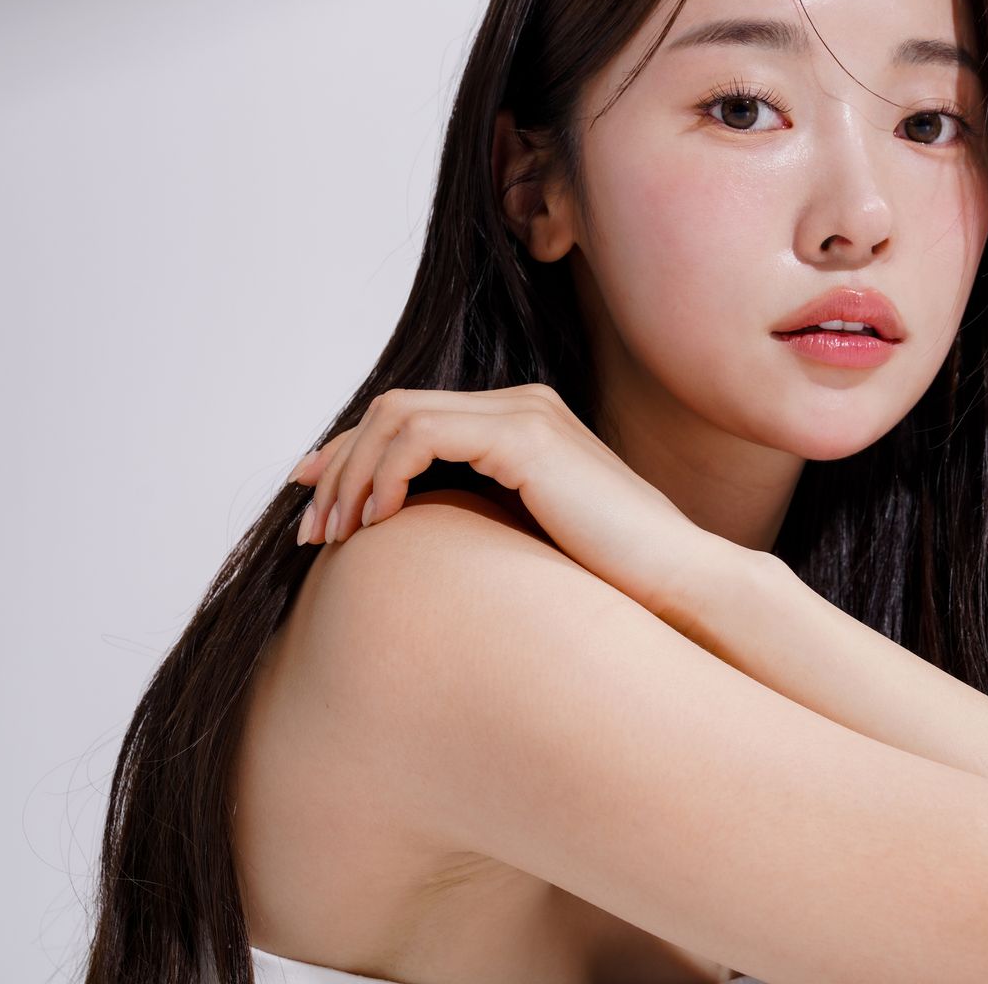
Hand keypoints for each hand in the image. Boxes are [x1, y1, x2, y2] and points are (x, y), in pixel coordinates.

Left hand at [287, 383, 713, 622]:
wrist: (677, 583)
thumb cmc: (611, 581)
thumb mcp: (525, 540)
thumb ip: (476, 518)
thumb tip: (406, 539)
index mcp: (523, 423)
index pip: (412, 418)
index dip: (351, 456)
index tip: (312, 506)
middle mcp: (522, 404)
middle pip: (391, 408)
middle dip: (339, 467)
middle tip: (310, 533)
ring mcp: (525, 413)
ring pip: (395, 414)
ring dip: (351, 473)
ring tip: (334, 536)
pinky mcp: (525, 436)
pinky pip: (421, 434)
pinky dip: (385, 473)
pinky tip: (378, 522)